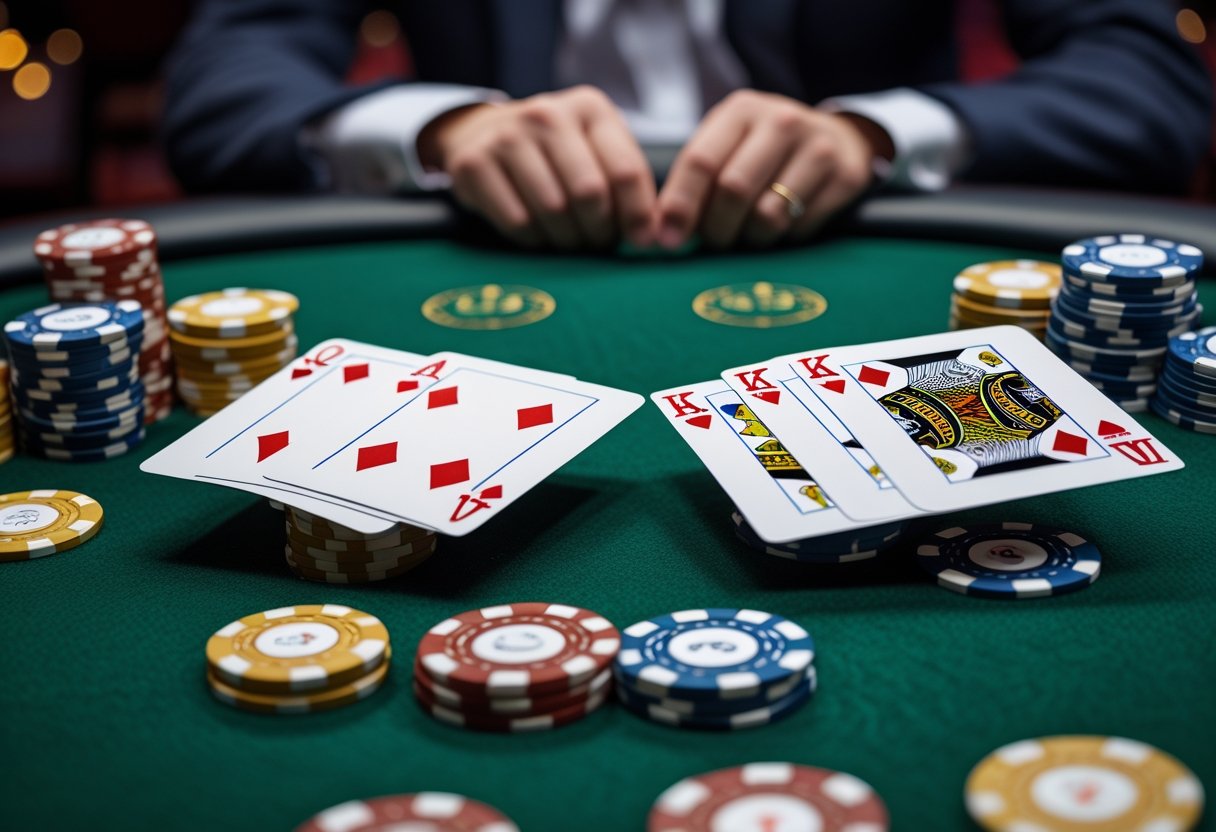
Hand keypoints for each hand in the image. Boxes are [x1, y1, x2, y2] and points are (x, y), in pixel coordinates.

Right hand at [419, 86, 655, 248]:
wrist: (485, 134)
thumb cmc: (557, 154)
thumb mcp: (597, 151)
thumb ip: (628, 184)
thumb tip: (652, 235)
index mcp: (589, 108)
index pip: (625, 171)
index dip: (638, 215)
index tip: (642, 242)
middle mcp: (547, 114)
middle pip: (589, 194)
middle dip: (598, 231)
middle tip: (595, 242)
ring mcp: (506, 136)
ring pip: (553, 211)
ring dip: (567, 239)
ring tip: (569, 239)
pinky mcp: (473, 163)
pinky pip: (518, 223)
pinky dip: (534, 240)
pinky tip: (537, 232)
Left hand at [654, 90, 891, 248]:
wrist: (837, 139)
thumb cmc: (764, 151)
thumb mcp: (729, 146)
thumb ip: (695, 180)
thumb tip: (664, 231)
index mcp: (741, 111)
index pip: (700, 161)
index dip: (680, 204)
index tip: (668, 239)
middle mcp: (781, 121)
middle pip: (733, 190)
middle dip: (716, 228)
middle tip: (715, 240)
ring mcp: (817, 147)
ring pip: (767, 215)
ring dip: (750, 237)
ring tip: (749, 230)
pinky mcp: (845, 176)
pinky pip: (800, 228)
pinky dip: (784, 237)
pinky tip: (785, 221)